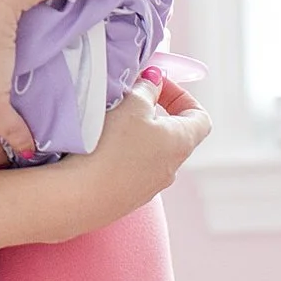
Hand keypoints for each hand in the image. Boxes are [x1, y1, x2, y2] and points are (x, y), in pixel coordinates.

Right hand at [43, 72, 210, 240]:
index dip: (182, 96)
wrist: (80, 197)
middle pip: (173, 133)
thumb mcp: (132, 105)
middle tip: (127, 99)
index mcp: (181, 143)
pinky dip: (121, 154)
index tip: (157, 84)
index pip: (201, 118)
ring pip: (150, 151)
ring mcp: (150, 187)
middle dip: (152, 111)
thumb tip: (155, 82)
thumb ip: (147, 89)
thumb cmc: (111, 147)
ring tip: (108, 122)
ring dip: (135, 133)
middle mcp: (172, 168)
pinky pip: (131, 169)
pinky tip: (97, 148)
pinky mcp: (127, 198)